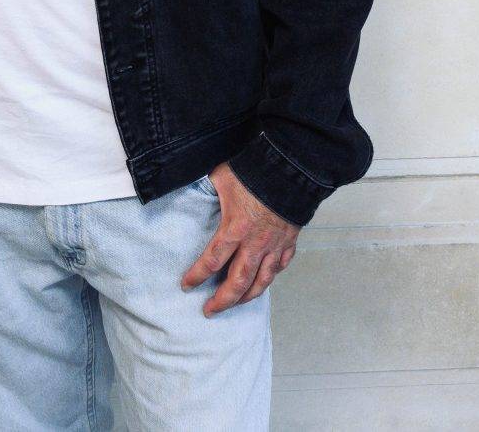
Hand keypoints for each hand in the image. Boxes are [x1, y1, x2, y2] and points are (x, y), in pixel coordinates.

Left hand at [180, 163, 298, 315]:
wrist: (291, 168)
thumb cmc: (255, 171)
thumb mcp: (220, 177)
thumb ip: (204, 188)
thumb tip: (186, 186)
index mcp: (235, 228)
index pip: (212, 260)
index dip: (197, 276)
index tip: (186, 285)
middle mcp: (256, 243)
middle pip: (238, 281)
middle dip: (222, 300)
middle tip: (209, 310)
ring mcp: (275, 245)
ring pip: (261, 281)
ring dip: (246, 296)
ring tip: (235, 303)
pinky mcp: (289, 242)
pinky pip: (280, 267)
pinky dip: (270, 277)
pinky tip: (262, 282)